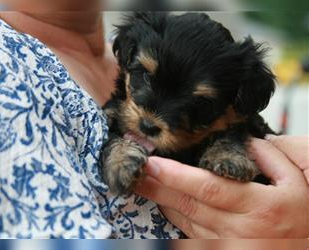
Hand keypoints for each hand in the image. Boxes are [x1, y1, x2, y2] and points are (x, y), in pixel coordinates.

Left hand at [135, 138, 308, 237]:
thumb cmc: (305, 214)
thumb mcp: (301, 180)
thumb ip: (273, 157)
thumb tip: (245, 143)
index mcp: (260, 207)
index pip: (209, 187)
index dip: (176, 176)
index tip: (152, 163)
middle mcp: (241, 230)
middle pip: (189, 206)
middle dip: (157, 189)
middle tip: (134, 175)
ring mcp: (231, 247)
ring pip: (187, 223)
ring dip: (163, 204)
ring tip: (144, 186)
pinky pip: (193, 237)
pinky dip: (176, 221)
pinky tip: (165, 207)